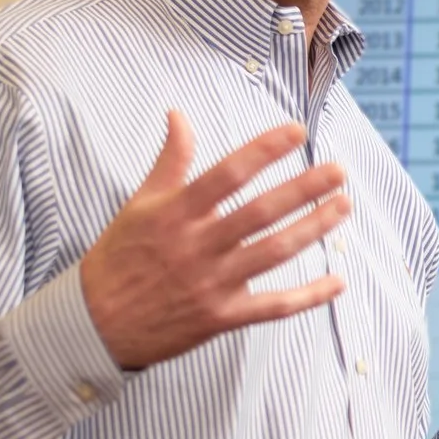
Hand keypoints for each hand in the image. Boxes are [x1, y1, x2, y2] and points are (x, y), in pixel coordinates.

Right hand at [80, 112, 350, 370]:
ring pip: (273, 253)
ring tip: (343, 206)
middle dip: (303, 189)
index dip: (264, 150)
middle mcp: (196, 246)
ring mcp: (211, 283)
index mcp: (175, 214)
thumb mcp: (139, 204)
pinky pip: (273, 307)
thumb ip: (169, 161)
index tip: (298, 132)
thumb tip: (178, 114)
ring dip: (313, 229)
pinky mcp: (222, 316)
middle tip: (338, 170)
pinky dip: (309, 297)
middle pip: (259, 212)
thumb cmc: (119, 257)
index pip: (227, 174)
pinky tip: (338, 282)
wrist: (95, 324)